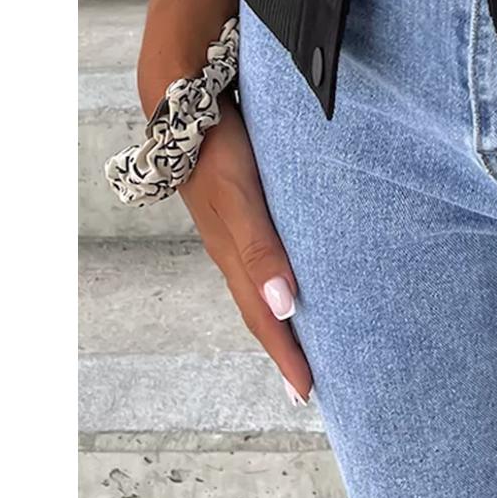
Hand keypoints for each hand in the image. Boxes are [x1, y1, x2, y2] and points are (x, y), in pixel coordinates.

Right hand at [178, 92, 312, 403]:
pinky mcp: (244, 205)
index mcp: (234, 258)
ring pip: (264, 285)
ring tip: (310, 341)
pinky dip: (282, 278)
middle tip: (310, 386)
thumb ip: (260, 248)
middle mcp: (235, 250)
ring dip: (284, 317)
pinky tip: (295, 274)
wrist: (186, 102)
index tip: (308, 395)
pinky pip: (266, 255)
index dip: (287, 357)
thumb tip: (286, 306)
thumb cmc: (217, 150)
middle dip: (286, 350)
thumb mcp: (240, 201)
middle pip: (263, 311)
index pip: (265, 320)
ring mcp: (237, 228)